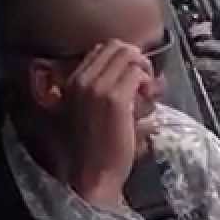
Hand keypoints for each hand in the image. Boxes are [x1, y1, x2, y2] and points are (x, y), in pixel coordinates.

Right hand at [61, 40, 156, 207]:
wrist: (93, 173)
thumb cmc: (95, 148)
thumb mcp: (87, 112)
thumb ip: (97, 91)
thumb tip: (126, 75)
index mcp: (72, 81)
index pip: (101, 49)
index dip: (123, 59)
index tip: (133, 78)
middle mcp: (81, 80)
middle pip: (116, 47)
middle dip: (136, 59)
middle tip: (144, 82)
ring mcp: (97, 88)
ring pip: (129, 56)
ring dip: (144, 70)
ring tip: (146, 91)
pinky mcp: (115, 99)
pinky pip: (137, 74)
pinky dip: (147, 82)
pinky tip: (146, 99)